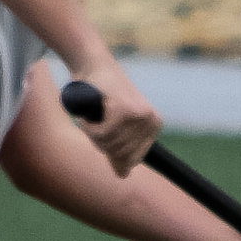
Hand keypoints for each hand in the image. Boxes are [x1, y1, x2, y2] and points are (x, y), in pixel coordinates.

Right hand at [68, 54, 161, 178]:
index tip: (105, 130)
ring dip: (92, 134)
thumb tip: (123, 176)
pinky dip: (88, 127)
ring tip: (92, 116)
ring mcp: (139, 114)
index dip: (111, 150)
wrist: (92, 65)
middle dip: (100, 142)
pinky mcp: (124, 109)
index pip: (132, 159)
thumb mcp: (113, 127)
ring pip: (109, 144)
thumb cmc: (101, 96)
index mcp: (153, 126)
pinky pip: (102, 134)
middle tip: (95, 121)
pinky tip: (87, 115)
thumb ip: (118, 150)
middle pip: (119, 153)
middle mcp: (150, 120)